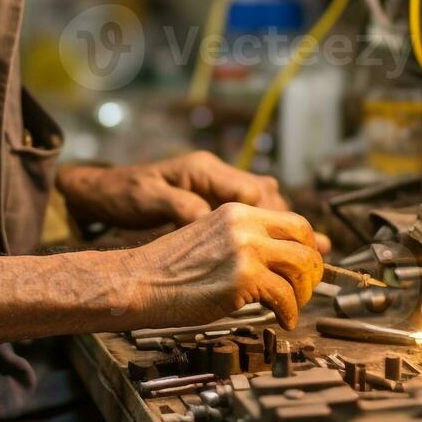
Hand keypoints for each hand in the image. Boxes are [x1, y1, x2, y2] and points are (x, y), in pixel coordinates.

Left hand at [59, 151, 329, 249]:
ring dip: (281, 224)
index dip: (278, 217)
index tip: (299, 240)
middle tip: (318, 248)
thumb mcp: (150, 200)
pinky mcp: (208, 200)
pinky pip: (245, 209)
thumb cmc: (124, 195)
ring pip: (260, 202)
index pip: (253, 192)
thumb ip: (183, 209)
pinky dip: (264, 225)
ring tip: (308, 250)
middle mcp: (214, 174)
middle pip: (265, 196)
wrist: (104, 192)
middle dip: (291, 222)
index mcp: (204, 171)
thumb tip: (214, 222)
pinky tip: (276, 245)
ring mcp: (213, 186)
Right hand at [125, 203, 325, 329]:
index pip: (293, 220)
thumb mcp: (211, 237)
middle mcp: (245, 224)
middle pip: (305, 241)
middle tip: (306, 287)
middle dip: (312, 268)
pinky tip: (282, 320)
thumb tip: (276, 259)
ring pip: (301, 267)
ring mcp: (246, 249)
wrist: (140, 280)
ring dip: (303, 292)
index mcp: (237, 211)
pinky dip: (289, 312)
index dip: (307, 246)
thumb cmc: (168, 268)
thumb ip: (243, 240)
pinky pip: (285, 297)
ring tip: (293, 305)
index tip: (306, 265)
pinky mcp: (244, 278)